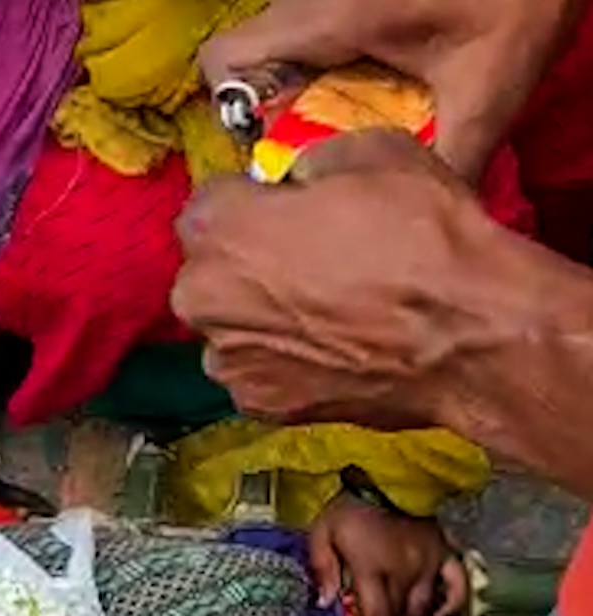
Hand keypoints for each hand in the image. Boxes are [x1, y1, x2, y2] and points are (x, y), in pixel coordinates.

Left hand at [174, 129, 538, 429]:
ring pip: (235, 326)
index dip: (253, 203)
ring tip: (333, 309)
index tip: (286, 208)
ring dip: (266, 316)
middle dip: (252, 263)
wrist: (471, 335)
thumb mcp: (372, 152)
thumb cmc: (424, 240)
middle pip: (214, 272)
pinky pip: (263, 370)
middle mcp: (202, 298)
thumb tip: (301, 178)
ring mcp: (228, 359)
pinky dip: (289, 362)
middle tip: (316, 260)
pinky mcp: (260, 404)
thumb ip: (312, 162)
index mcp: (215, 229)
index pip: (209, 205)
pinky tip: (338, 348)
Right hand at [199, 0, 586, 180]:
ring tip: (338, 129)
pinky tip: (365, 95)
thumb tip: (428, 231)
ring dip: (291, 94)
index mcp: (328, 19)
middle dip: (264, 113)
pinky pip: (303, 40)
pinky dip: (317, 73)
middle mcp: (311, 0)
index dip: (233, 111)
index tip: (275, 149)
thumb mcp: (488, 91)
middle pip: (240, 64)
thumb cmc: (515, 4)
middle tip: (310, 150)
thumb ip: (453, 160)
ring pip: (269, 51)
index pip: (225, 62)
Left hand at [308, 493, 467, 615]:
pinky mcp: (446, 554)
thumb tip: (326, 604)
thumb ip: (323, 569)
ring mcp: (430, 564)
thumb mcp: (322, 533)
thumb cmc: (350, 508)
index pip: (377, 614)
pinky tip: (437, 614)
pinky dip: (449, 605)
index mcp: (373, 568)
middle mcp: (406, 572)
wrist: (387, 476)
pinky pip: (457, 587)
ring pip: (425, 608)